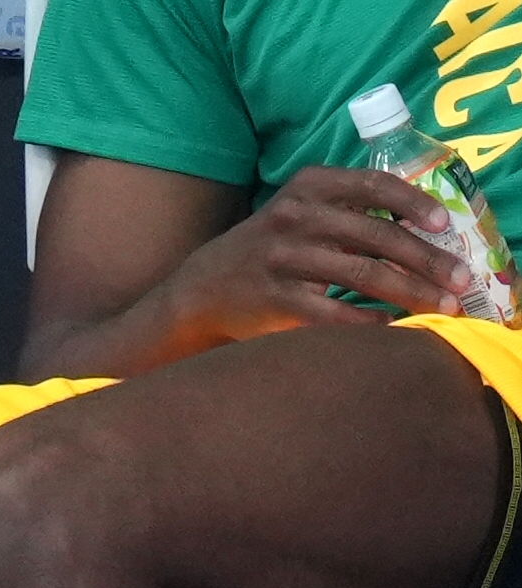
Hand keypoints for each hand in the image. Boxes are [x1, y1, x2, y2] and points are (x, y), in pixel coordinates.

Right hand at [162, 165, 473, 344]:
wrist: (203, 288)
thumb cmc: (268, 249)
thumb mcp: (299, 211)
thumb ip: (348, 209)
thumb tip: (424, 229)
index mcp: (307, 187)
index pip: (373, 184)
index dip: (414, 202)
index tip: (444, 222)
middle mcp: (294, 217)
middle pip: (377, 236)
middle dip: (427, 260)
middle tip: (459, 281)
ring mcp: (282, 260)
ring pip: (362, 275)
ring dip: (409, 293)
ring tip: (440, 308)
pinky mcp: (274, 300)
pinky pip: (332, 312)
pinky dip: (367, 320)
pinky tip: (390, 326)